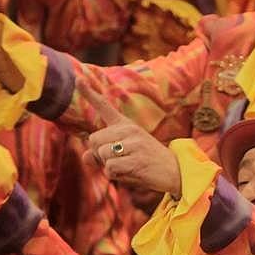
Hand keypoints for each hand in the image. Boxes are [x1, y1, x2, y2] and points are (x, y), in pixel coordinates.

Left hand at [81, 81, 181, 196]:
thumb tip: (85, 157)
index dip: (89, 93)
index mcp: (126, 125)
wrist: (177, 172)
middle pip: (93, 140)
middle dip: (99, 154)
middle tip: (118, 161)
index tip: (78, 79)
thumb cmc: (148, 163)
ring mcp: (134, 144)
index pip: (105, 107)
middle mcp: (129, 130)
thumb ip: (101, 154)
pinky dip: (115, 175)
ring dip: (108, 166)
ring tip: (128, 167)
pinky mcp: (137, 160)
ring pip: (101, 154)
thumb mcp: (124, 155)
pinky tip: (131, 173)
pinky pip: (110, 168)